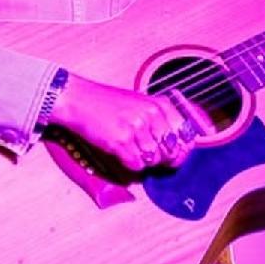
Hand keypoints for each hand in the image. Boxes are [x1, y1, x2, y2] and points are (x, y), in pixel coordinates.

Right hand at [52, 74, 208, 173]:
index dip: (181, 150)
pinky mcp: (120, 141)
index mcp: (160, 104)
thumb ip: (161, 120)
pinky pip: (136, 164)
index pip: (186, 135)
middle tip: (147, 153)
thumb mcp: (141, 104)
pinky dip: (130, 164)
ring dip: (143, 160)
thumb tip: (179, 147)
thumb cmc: (108, 104)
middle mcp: (151, 115)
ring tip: (130, 149)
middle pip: (171, 151)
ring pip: (153, 160)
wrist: (79, 99)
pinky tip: (121, 152)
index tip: (173, 155)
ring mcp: (136, 128)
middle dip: (162, 158)